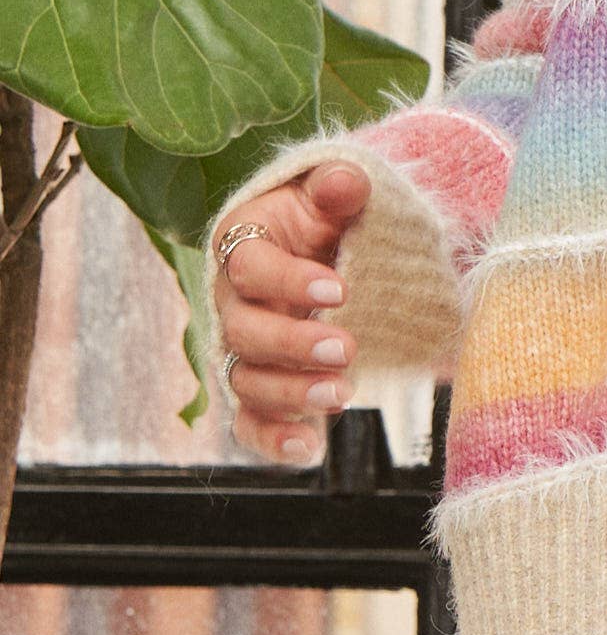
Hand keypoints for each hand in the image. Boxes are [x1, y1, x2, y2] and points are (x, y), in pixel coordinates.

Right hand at [212, 163, 369, 464]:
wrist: (331, 250)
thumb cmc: (327, 216)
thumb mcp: (334, 193)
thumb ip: (338, 187)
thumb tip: (346, 183)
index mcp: (240, 245)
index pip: (250, 266)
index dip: (289, 281)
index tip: (341, 292)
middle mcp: (231, 302)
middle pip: (243, 332)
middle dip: (292, 345)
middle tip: (346, 349)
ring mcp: (242, 350)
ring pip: (246, 381)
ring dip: (290, 395)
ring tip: (342, 396)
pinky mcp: (259, 389)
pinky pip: (250, 422)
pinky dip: (272, 440)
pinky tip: (309, 451)